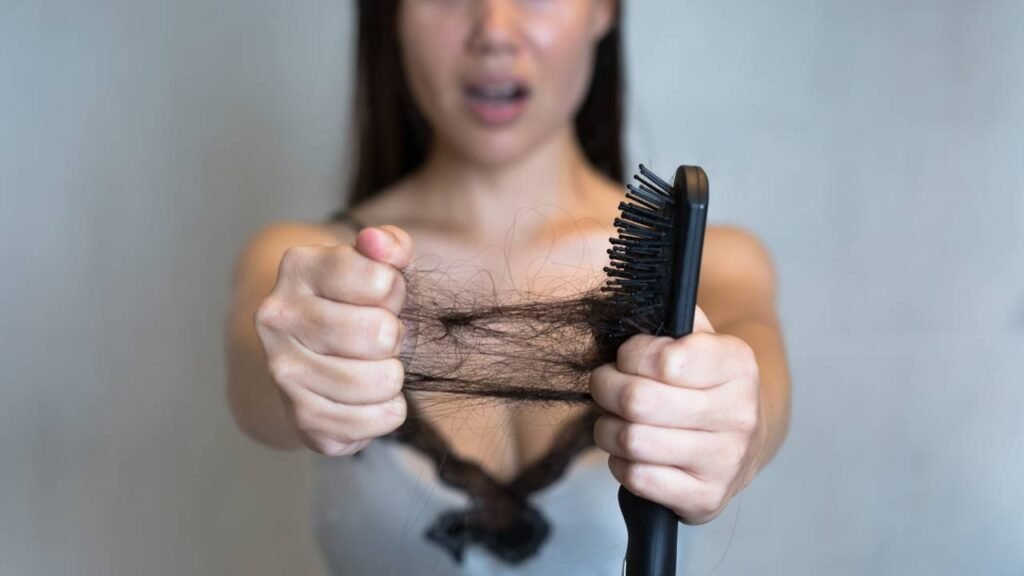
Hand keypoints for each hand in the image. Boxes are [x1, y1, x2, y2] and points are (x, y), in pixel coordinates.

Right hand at [254, 226, 412, 455]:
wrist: (307, 355)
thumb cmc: (353, 304)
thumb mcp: (375, 265)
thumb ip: (390, 245)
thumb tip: (380, 243)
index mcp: (298, 267)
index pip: (382, 281)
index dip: (395, 292)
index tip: (379, 297)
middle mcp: (279, 317)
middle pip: (380, 334)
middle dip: (394, 337)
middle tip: (378, 337)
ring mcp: (284, 370)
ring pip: (382, 380)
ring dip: (393, 377)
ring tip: (373, 366)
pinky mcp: (301, 418)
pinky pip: (376, 420)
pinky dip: (387, 411)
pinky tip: (368, 398)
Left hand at [589, 306, 766, 523]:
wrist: (745, 439)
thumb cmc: (705, 382)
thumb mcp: (697, 338)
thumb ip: (667, 318)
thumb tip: (626, 307)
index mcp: (738, 364)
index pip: (664, 359)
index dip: (630, 355)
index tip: (627, 357)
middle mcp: (739, 414)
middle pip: (637, 400)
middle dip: (605, 388)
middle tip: (605, 385)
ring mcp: (725, 461)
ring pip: (632, 441)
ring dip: (606, 428)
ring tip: (613, 419)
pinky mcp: (707, 498)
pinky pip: (638, 479)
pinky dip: (620, 464)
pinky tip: (630, 453)